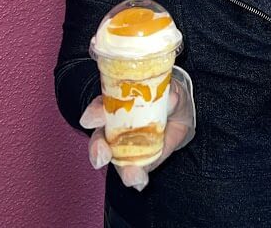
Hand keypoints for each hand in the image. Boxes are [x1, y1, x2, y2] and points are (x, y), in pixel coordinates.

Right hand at [80, 66, 195, 191]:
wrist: (181, 116)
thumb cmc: (170, 95)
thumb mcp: (173, 89)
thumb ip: (170, 94)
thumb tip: (172, 99)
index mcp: (119, 101)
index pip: (100, 106)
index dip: (94, 112)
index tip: (90, 120)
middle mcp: (114, 126)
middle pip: (99, 138)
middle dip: (97, 148)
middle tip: (102, 156)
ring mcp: (124, 146)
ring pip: (115, 160)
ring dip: (121, 169)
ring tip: (132, 175)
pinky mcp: (136, 162)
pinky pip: (132, 172)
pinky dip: (135, 178)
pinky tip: (139, 181)